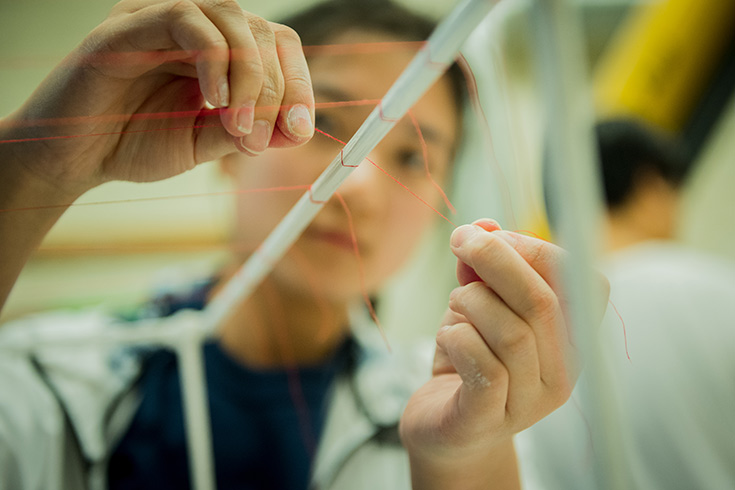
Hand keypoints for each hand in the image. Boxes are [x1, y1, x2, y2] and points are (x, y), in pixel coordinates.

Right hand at [1, 0, 313, 196]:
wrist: (74, 157)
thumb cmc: (135, 143)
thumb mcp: (206, 143)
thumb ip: (248, 131)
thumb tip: (298, 129)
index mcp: (220, 52)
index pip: (277, 46)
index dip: (298, 84)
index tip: (300, 130)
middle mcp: (196, 28)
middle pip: (263, 31)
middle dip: (273, 90)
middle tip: (259, 140)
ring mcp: (162, 19)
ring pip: (232, 17)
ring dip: (249, 76)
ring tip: (237, 126)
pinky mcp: (130, 24)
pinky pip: (186, 19)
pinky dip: (213, 59)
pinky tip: (212, 101)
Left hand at [399, 219, 608, 487]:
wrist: (447, 430)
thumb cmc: (468, 360)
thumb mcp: (477, 306)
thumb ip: (483, 268)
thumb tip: (482, 227)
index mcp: (571, 338)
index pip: (582, 282)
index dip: (536, 248)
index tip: (491, 234)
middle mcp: (562, 373)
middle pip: (542, 302)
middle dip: (495, 259)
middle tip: (460, 240)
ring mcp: (527, 402)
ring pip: (512, 332)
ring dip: (471, 301)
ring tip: (456, 305)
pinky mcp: (486, 419)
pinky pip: (482, 367)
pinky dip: (457, 336)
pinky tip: (448, 336)